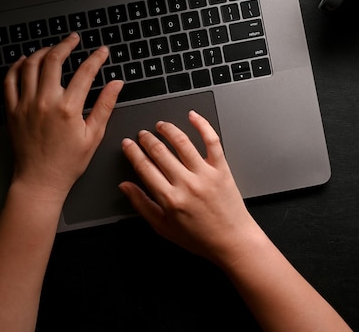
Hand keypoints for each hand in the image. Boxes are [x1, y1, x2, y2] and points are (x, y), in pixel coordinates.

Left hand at [4, 33, 122, 204]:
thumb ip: (105, 105)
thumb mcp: (93, 135)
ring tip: (53, 49)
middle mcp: (45, 102)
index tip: (102, 51)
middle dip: (66, 44)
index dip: (96, 58)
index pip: (85, 72)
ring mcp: (26, 104)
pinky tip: (26, 61)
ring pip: (30, 65)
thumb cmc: (68, 162)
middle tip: (74, 39)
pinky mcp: (12, 110)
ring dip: (43, 52)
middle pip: (54, 60)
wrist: (40, 180)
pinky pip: (10, 80)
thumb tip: (117, 84)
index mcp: (68, 109)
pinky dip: (17, 66)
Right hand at [119, 111, 260, 265]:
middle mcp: (187, 184)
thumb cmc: (199, 238)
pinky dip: (202, 125)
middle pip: (160, 152)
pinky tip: (193, 116)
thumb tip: (125, 186)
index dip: (133, 152)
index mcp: (170, 199)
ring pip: (182, 142)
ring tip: (161, 126)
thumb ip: (142, 204)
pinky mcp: (222, 169)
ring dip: (168, 130)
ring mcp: (206, 174)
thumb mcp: (163, 227)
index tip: (128, 144)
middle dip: (147, 139)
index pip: (144, 167)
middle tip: (142, 135)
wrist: (232, 242)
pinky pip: (212, 141)